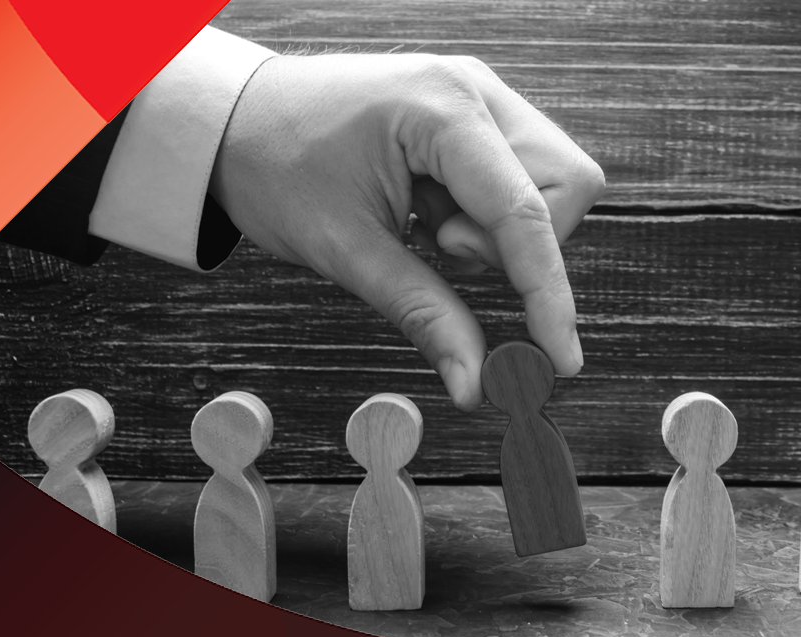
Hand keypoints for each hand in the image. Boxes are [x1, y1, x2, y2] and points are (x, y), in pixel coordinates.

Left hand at [208, 53, 604, 410]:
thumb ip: (424, 314)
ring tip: (430, 228)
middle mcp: (475, 89)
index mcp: (442, 108)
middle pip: (567, 185)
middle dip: (521, 246)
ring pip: (554, 183)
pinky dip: (491, 217)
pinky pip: (522, 178)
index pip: (525, 211)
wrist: (233, 118)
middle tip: (441, 251)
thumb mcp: (347, 251)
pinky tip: (434, 212)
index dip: (549, 293)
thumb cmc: (274, 166)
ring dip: (506, 231)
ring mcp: (480, 95)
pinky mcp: (476, 114)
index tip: (560, 357)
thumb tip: (476, 383)